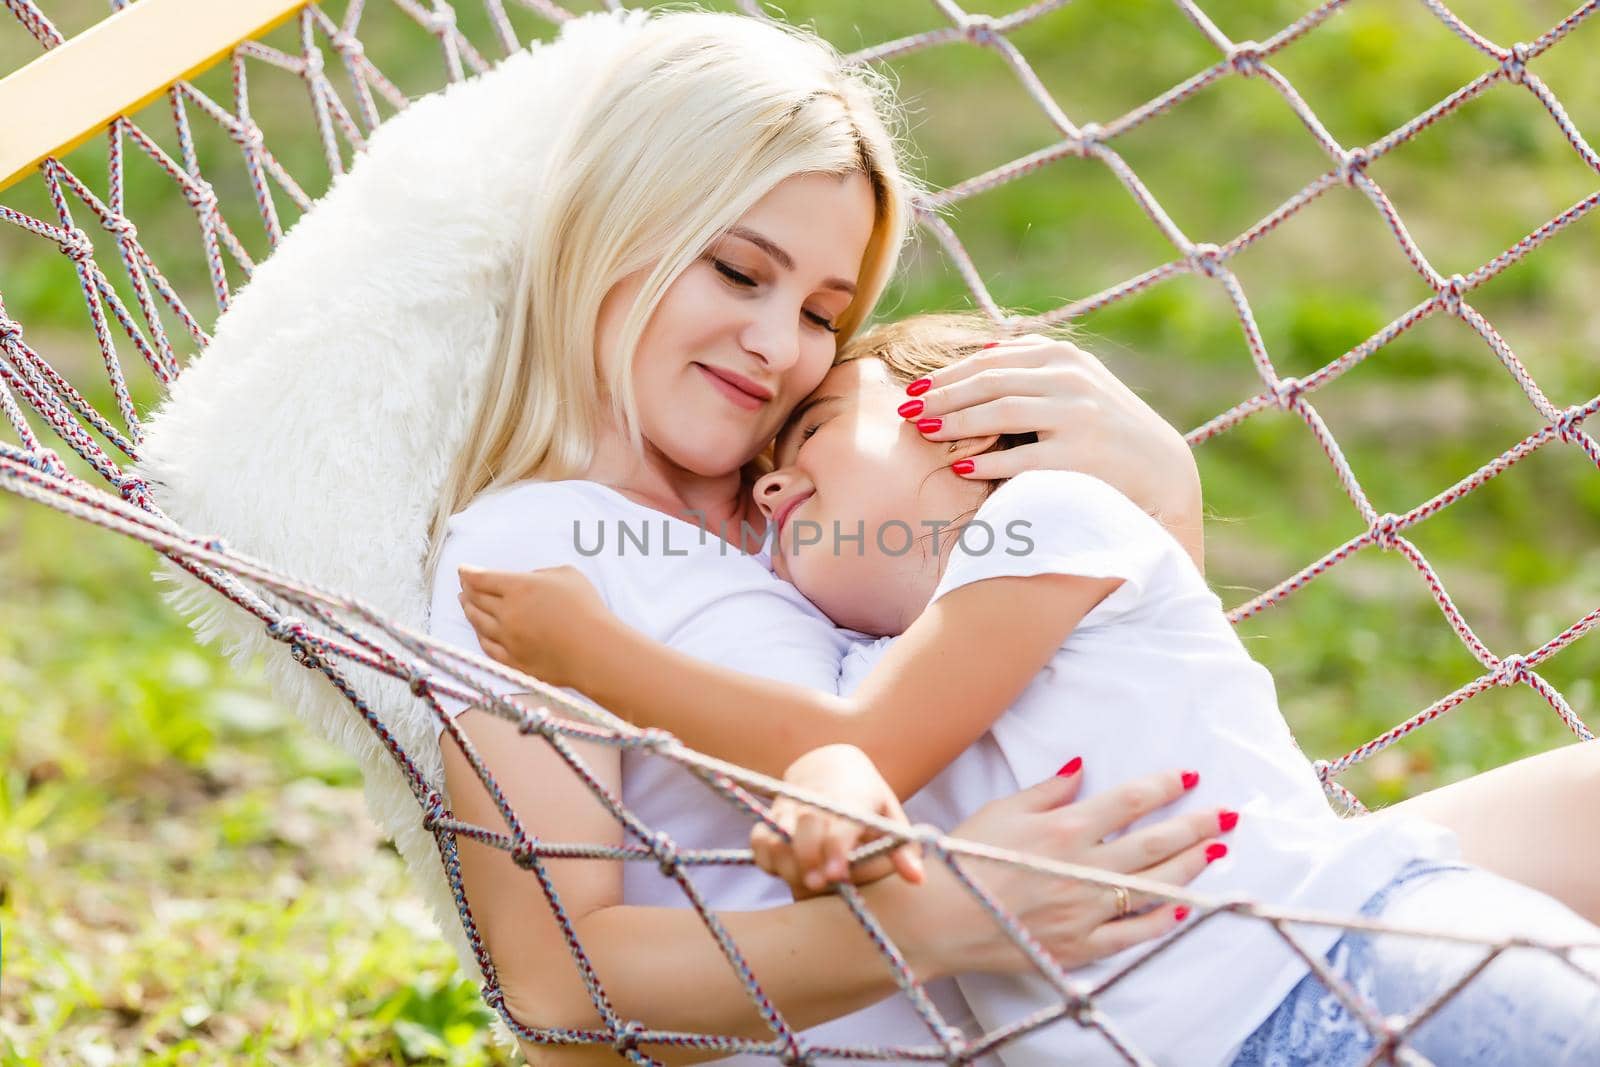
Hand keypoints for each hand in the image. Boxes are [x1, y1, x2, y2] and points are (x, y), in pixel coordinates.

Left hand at [457, 564, 608, 688]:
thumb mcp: (567, 575)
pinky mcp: (513, 661)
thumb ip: (540, 574)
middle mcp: (507, 613)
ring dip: (468, 611)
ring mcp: (508, 639)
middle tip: (464, 585)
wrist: (595, 650)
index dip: (468, 573)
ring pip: (478, 623)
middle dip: (467, 590)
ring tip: (465, 604)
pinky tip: (479, 632)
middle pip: (476, 599)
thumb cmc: (587, 609)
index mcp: (519, 587)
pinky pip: (487, 647)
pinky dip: (480, 636)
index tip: (462, 570)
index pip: (482, 578)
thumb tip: (526, 581)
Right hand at [750, 745, 924, 899]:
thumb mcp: (890, 817)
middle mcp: (815, 800)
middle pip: (804, 825)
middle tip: (817, 884)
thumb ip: (902, 849)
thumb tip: (918, 880)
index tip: (836, 874)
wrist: (831, 765)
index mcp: (851, 798)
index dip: (836, 847)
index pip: (841, 822)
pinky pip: (759, 840)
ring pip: (777, 834)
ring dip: (785, 862)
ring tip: (803, 882)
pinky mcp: (770, 818)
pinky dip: (766, 858)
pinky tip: (784, 871)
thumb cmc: (867, 802)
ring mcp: (789, 807)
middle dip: (807, 857)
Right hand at [889, 766, 1233, 977]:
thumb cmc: (966, 857)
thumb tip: (1082, 767)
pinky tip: (1184, 904)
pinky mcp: (1082, 946)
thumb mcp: (1002, 810)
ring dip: (1191, 866)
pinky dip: (1162, 919)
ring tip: (1217, 850)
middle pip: (1154, 843)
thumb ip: (1047, 790)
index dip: (1163, 786)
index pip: (1128, 801)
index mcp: (1063, 829)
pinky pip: (1133, 934)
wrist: (941, 918)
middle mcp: (1082, 868)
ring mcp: (1086, 911)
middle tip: (1228, 814)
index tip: (1190, 776)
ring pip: (1154, 886)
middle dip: (1196, 825)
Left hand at [903, 335, 1202, 565]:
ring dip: (955, 423)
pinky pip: (1021, 458)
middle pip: (987, 383)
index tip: (915, 389)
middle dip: (941, 397)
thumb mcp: (1077, 383)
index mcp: (1062, 357)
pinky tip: (961, 467)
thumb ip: (1033, 366)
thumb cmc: (1106, 427)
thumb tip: (980, 351)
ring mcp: (1076, 416)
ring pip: (999, 413)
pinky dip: (987, 462)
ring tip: (924, 433)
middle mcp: (1069, 379)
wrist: (1160, 473)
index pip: (989, 361)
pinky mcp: (1079, 456)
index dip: (947, 375)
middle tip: (907, 411)